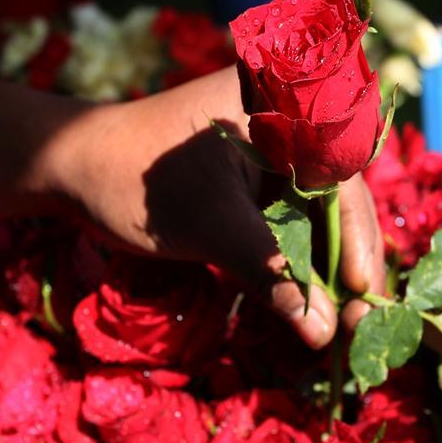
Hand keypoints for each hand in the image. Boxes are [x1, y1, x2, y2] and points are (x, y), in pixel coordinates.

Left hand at [46, 66, 385, 348]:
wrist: (75, 169)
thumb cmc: (138, 181)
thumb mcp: (210, 224)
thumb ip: (270, 271)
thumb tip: (323, 330)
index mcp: (286, 112)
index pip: (342, 179)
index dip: (360, 239)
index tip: (366, 294)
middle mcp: (288, 130)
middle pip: (336, 203)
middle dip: (348, 263)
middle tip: (362, 322)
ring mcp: (270, 160)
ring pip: (314, 220)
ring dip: (325, 272)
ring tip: (341, 323)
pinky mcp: (251, 187)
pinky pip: (287, 226)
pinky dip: (296, 265)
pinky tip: (308, 304)